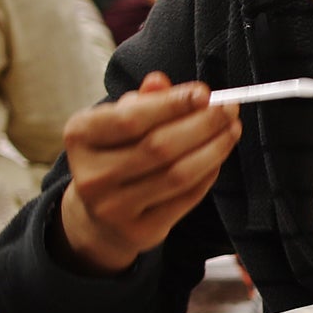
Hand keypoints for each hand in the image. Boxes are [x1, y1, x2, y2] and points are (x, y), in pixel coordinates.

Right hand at [55, 72, 241, 274]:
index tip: (205, 93)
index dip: (173, 104)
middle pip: (160, 147)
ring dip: (214, 148)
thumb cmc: (115, 155)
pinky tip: (218, 155)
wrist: (98, 216)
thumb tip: (161, 82)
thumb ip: (141, 101)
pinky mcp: (140, 230)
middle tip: (229, 109)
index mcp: (80, 137)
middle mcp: (92, 175)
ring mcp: (114, 208)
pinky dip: (208, 173)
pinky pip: (187, 197)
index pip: (131, 118)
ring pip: (178, 174)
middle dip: (203, 124)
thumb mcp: (117, 122)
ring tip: (232, 129)